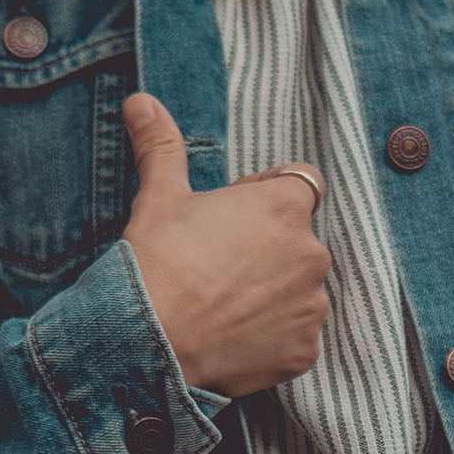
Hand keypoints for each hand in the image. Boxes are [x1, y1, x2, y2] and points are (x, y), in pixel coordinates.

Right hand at [120, 91, 329, 396]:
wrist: (148, 344)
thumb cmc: (156, 263)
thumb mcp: (159, 197)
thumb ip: (162, 145)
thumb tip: (141, 101)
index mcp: (286, 206)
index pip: (301, 184)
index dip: (267, 196)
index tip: (231, 217)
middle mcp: (312, 254)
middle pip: (298, 242)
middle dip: (268, 250)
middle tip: (216, 267)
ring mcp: (311, 307)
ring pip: (298, 291)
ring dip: (272, 295)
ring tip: (222, 306)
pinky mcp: (305, 353)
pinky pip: (295, 337)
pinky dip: (272, 338)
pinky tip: (233, 337)